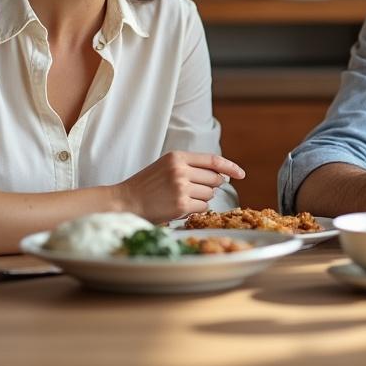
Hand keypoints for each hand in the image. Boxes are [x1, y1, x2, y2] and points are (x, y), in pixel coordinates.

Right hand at [116, 151, 245, 220]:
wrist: (125, 201)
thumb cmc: (147, 185)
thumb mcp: (166, 166)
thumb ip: (191, 166)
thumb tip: (221, 176)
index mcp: (177, 157)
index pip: (213, 160)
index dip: (230, 167)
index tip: (241, 174)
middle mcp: (180, 170)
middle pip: (215, 179)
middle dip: (211, 185)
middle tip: (194, 189)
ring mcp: (181, 188)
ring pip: (210, 194)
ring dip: (201, 198)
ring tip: (181, 197)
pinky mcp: (181, 205)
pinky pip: (202, 207)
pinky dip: (195, 208)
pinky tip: (179, 206)